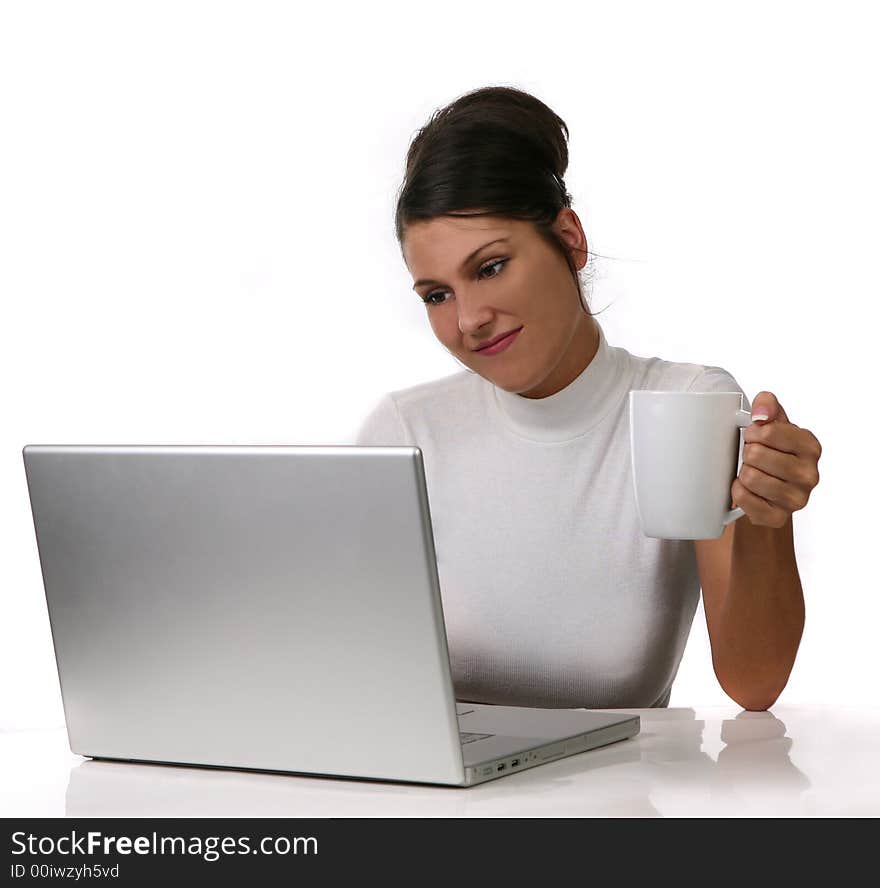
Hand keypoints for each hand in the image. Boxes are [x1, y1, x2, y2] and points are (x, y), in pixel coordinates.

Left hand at [731, 391, 821, 527]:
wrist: (771, 491)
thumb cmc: (772, 452)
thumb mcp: (773, 424)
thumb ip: (767, 405)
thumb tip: (760, 413)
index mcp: (810, 447)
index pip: (767, 431)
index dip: (752, 433)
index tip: (754, 437)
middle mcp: (809, 475)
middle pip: (755, 454)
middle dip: (746, 454)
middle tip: (752, 458)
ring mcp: (796, 499)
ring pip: (749, 477)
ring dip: (742, 473)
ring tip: (751, 473)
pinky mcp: (778, 517)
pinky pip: (743, 498)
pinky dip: (738, 491)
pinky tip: (748, 489)